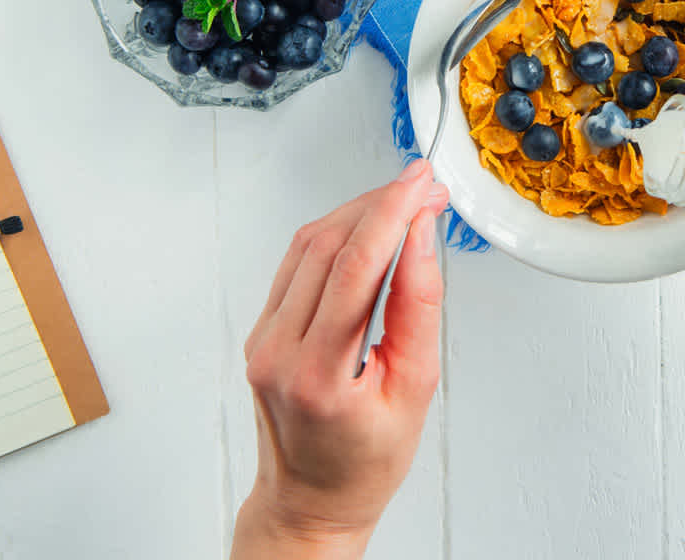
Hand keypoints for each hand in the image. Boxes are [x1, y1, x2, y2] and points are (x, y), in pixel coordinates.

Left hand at [231, 160, 447, 559]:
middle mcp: (279, 351)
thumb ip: (418, 309)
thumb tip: (422, 241)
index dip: (392, 213)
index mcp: (319, 373)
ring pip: (306, 248)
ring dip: (356, 214)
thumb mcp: (414, 389)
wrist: (313, 500)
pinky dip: (334, 237)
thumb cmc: (365, 462)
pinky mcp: (261, 333)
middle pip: (327, 246)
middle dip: (379, 204)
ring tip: (402, 201)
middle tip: (423, 187)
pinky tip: (366, 229)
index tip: (421, 185)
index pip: (355, 266)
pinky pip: (295, 267)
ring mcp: (263, 340)